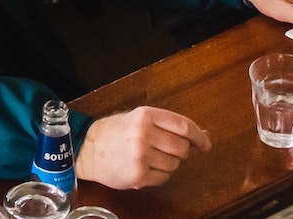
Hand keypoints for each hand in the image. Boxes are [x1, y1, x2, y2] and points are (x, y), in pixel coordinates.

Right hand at [78, 106, 210, 189]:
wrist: (87, 149)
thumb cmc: (114, 132)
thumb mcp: (138, 119)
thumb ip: (167, 125)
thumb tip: (201, 135)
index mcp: (145, 115)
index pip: (184, 126)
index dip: (199, 136)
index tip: (205, 144)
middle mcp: (144, 133)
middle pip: (182, 147)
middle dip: (179, 151)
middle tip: (165, 150)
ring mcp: (141, 155)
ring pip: (174, 165)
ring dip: (167, 164)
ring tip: (149, 157)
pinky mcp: (139, 174)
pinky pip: (164, 178)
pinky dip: (159, 175)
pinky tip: (145, 167)